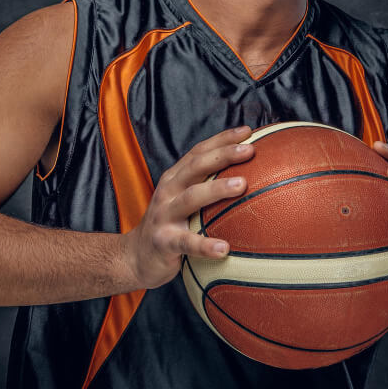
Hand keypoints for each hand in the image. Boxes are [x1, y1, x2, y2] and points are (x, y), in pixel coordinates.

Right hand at [125, 126, 253, 289]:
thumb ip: (207, 187)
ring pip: (191, 198)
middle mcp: (168, 191)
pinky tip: (224, 249)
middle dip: (223, 155)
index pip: (199, 152)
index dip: (222, 139)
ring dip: (216, 189)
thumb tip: (251, 179)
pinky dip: (205, 245)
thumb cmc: (170, 225)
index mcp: (175, 178)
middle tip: (250, 150)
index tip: (247, 131)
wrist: (136, 256)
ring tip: (242, 185)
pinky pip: (186, 242)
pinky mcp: (163, 241)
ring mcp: (164, 215)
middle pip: (196, 166)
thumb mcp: (183, 201)